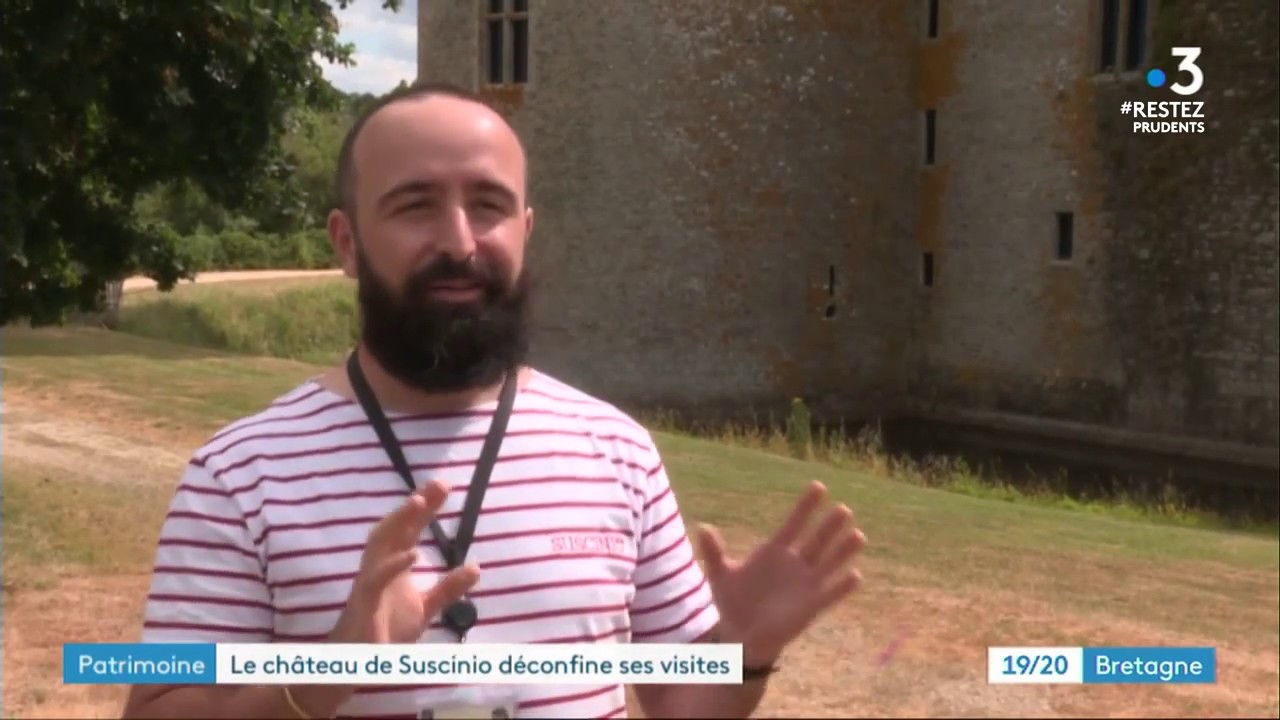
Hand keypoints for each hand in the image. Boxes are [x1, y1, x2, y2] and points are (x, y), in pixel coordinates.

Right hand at [329, 480, 480, 644]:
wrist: (358, 663)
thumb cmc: (385, 630)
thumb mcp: (426, 607)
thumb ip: (448, 587)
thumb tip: (476, 566)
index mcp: (394, 564)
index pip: (410, 529)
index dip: (426, 507)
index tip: (445, 486)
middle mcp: (380, 565)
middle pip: (396, 527)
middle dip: (415, 504)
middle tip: (440, 483)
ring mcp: (370, 581)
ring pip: (380, 543)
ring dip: (398, 521)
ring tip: (420, 501)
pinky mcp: (363, 602)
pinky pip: (375, 579)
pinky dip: (392, 565)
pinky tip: (413, 553)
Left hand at [697, 481, 864, 666]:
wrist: (742, 635)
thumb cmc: (733, 602)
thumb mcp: (721, 576)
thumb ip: (714, 552)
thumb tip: (702, 527)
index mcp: (775, 551)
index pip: (793, 524)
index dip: (805, 506)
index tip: (818, 486)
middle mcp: (795, 563)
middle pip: (816, 540)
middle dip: (829, 526)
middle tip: (843, 509)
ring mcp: (806, 583)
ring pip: (829, 563)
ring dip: (843, 551)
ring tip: (858, 535)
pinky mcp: (812, 606)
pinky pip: (830, 594)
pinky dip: (842, 587)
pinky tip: (855, 575)